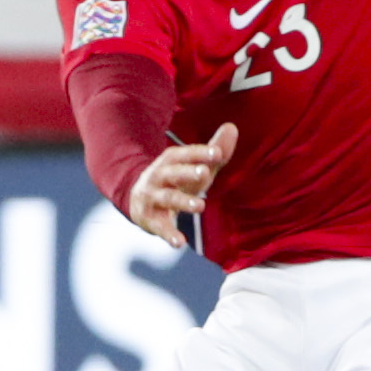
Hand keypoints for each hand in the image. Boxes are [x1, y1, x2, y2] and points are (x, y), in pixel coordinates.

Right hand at [125, 122, 236, 237]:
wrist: (138, 200)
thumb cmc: (176, 180)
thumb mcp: (194, 166)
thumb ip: (215, 150)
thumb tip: (232, 127)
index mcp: (170, 161)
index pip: (186, 154)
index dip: (201, 153)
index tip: (218, 154)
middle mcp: (159, 176)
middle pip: (173, 173)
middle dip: (187, 172)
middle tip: (205, 173)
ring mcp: (153, 197)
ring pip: (168, 198)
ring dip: (183, 201)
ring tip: (200, 205)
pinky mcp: (150, 219)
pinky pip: (160, 227)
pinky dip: (169, 235)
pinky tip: (179, 243)